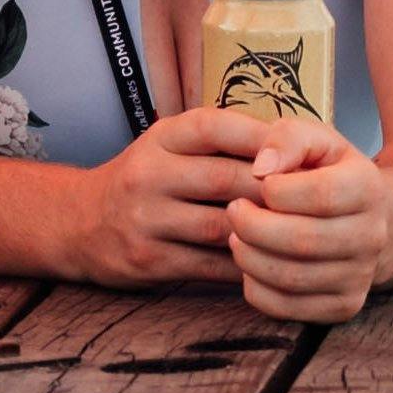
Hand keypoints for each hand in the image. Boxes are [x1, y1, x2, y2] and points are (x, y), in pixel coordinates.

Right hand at [44, 108, 280, 290]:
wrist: (79, 224)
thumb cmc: (146, 180)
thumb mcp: (168, 145)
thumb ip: (219, 142)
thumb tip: (294, 146)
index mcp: (160, 138)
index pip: (214, 126)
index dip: (260, 138)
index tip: (300, 154)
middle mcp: (148, 174)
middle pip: (225, 179)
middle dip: (274, 192)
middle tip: (314, 202)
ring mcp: (145, 219)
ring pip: (221, 227)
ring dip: (264, 232)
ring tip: (299, 235)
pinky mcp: (148, 261)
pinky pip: (208, 266)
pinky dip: (243, 266)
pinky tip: (269, 264)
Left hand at [219, 128, 391, 322]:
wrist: (364, 218)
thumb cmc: (328, 172)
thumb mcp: (314, 140)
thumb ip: (287, 138)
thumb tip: (260, 168)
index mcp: (369, 187)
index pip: (320, 195)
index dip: (277, 191)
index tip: (257, 182)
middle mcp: (373, 236)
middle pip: (304, 241)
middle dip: (253, 226)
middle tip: (233, 210)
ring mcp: (361, 276)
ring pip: (292, 278)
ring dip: (250, 258)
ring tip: (237, 236)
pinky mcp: (344, 306)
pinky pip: (288, 308)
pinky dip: (256, 289)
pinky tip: (251, 264)